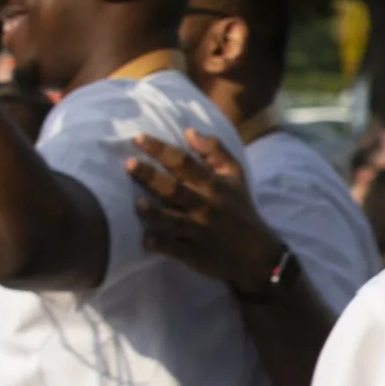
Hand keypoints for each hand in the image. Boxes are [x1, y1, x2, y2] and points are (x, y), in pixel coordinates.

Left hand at [129, 129, 284, 290]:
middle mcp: (205, 206)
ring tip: (136, 204)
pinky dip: (158, 243)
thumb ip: (215, 151)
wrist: (256, 253)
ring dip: (153, 212)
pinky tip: (145, 238)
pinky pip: (171, 248)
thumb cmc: (239, 208)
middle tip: (128, 165)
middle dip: (150, 176)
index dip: (161, 149)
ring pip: (171, 220)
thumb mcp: (235, 175)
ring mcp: (198, 231)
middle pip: (173, 189)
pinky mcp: (193, 253)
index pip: (184, 163)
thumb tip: (188, 131)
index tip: (137, 139)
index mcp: (214, 185)